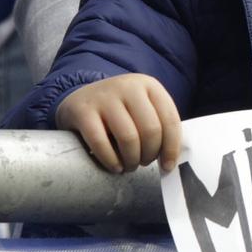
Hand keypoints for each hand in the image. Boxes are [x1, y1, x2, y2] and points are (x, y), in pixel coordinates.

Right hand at [56, 74, 182, 173]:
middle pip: (151, 130)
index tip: (167, 166)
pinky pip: (101, 143)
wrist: (79, 98)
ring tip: (129, 166)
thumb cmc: (119, 111)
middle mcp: (128, 86)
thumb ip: (158, 125)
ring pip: (128, 138)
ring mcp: (104, 97)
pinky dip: (111, 161)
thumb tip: (171, 160)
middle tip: (143, 163)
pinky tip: (115, 166)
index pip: (170, 120)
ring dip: (132, 160)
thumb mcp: (142, 108)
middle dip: (150, 154)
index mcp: (149, 85)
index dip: (171, 148)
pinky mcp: (82, 111)